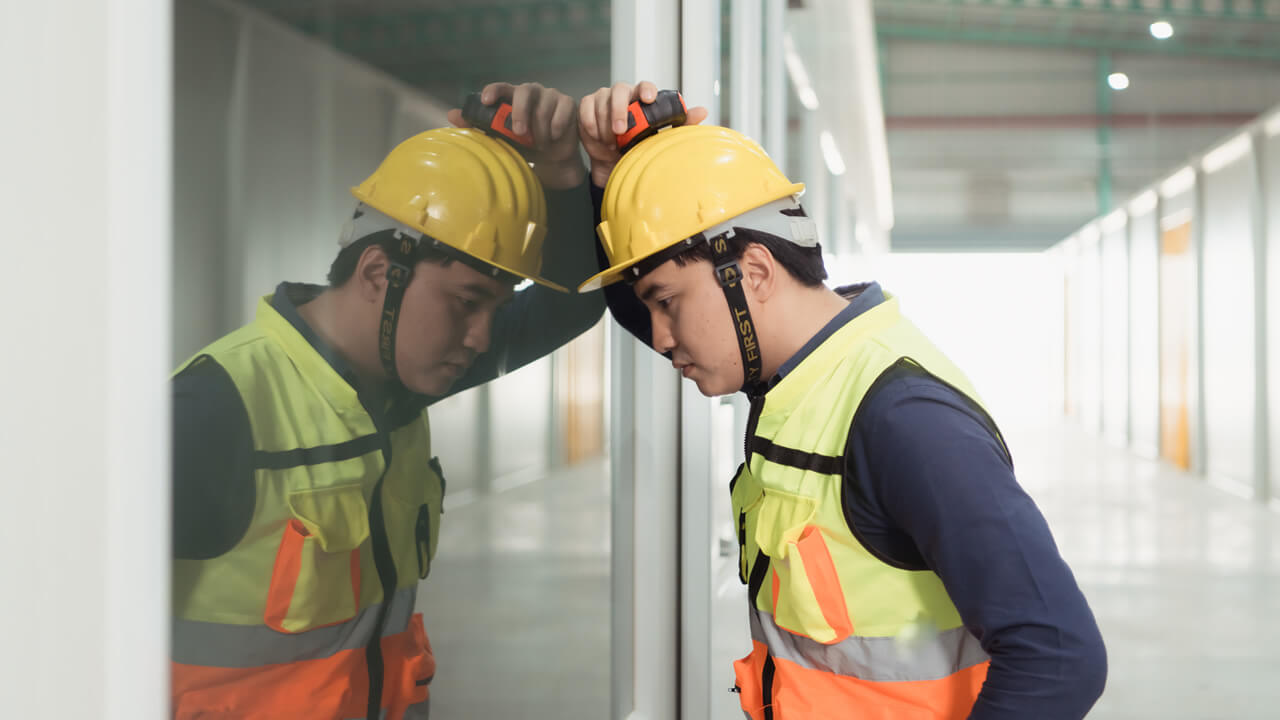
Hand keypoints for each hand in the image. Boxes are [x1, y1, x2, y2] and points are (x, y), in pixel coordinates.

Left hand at [448, 81, 584, 189]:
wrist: (553, 160)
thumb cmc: (525, 146)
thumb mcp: (501, 139)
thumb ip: (480, 126)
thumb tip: (451, 115)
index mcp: (513, 97)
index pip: (502, 87)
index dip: (494, 90)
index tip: (486, 101)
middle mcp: (532, 92)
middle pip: (525, 91)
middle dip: (521, 111)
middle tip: (520, 133)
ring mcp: (551, 96)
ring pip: (545, 106)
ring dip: (541, 129)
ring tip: (540, 143)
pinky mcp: (568, 104)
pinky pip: (562, 111)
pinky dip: (557, 127)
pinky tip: (554, 138)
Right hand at [578, 81, 708, 187]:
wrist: (614, 161)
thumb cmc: (639, 145)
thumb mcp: (662, 137)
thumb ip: (681, 123)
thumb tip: (702, 111)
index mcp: (642, 98)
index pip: (645, 86)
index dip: (647, 90)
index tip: (649, 98)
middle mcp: (623, 94)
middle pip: (619, 90)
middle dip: (619, 110)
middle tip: (620, 131)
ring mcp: (603, 98)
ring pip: (601, 102)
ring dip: (605, 125)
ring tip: (611, 143)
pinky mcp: (587, 106)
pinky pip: (585, 111)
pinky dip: (591, 126)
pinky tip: (599, 139)